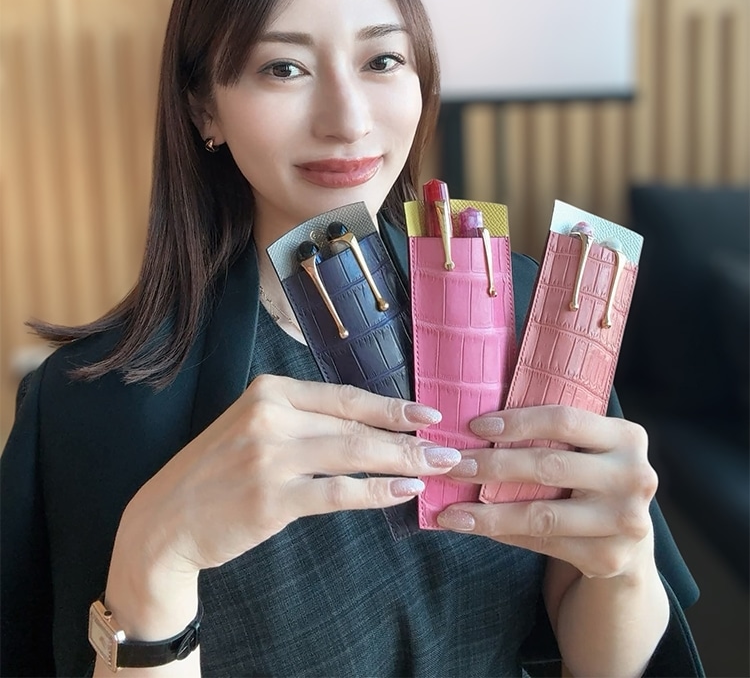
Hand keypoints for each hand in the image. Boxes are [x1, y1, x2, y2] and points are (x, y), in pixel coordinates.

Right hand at [120, 375, 457, 576]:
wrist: (166, 520)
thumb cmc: (217, 473)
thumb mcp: (253, 427)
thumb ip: (302, 420)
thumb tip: (367, 426)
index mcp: (268, 391)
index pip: (344, 395)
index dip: (391, 405)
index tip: (428, 413)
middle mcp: (270, 416)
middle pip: (355, 424)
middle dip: (407, 436)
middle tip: (447, 446)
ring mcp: (269, 457)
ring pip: (353, 453)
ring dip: (402, 461)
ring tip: (436, 468)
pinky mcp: (271, 498)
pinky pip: (338, 492)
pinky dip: (376, 491)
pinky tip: (403, 491)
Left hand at [436, 405, 657, 579]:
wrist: (628, 539)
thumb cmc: (592, 477)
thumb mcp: (589, 447)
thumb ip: (554, 430)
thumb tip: (478, 420)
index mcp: (627, 437)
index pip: (564, 420)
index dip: (517, 422)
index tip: (475, 426)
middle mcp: (634, 477)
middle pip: (549, 466)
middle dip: (492, 465)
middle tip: (451, 464)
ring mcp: (626, 521)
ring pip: (541, 513)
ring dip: (487, 511)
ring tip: (449, 510)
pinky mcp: (608, 557)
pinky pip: (542, 542)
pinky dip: (502, 533)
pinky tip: (472, 527)